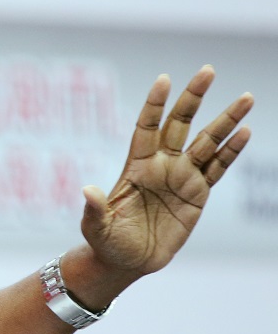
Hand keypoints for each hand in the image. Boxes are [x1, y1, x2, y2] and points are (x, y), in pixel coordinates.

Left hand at [80, 65, 252, 277]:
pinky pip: (218, 168)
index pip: (147, 127)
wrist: (126, 262)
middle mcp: (161, 166)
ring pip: (207, 142)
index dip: (155, 105)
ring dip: (226, 120)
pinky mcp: (198, 194)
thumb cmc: (106, 243)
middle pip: (180, 124)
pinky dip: (231, 151)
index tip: (164, 79)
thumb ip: (94, 208)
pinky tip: (245, 132)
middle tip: (207, 70)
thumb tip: (87, 190)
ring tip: (246, 97)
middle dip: (193, 98)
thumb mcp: (96, 227)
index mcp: (136, 167)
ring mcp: (182, 178)